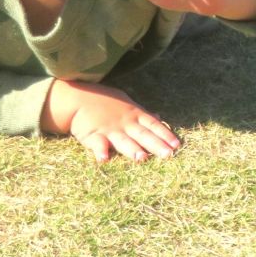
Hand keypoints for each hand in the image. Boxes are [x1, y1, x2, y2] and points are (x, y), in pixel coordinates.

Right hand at [45, 80, 179, 162]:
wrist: (78, 97)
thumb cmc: (104, 101)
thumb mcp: (126, 103)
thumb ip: (143, 114)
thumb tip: (159, 118)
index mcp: (134, 115)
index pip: (153, 125)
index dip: (165, 134)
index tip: (177, 145)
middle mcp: (125, 123)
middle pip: (142, 135)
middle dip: (155, 145)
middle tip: (168, 155)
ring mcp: (109, 130)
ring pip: (122, 141)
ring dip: (131, 149)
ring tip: (141, 158)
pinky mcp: (93, 135)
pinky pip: (97, 144)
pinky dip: (100, 151)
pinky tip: (104, 158)